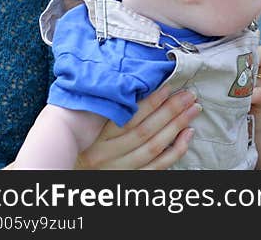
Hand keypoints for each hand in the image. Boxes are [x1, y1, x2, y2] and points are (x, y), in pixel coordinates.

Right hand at [75, 86, 200, 169]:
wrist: (66, 172)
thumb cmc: (79, 145)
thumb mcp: (85, 126)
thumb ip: (103, 108)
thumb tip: (128, 81)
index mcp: (95, 138)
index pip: (129, 118)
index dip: (151, 102)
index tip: (169, 87)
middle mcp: (106, 155)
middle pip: (145, 131)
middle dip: (171, 110)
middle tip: (189, 94)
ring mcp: (120, 169)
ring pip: (155, 147)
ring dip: (178, 126)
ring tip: (193, 109)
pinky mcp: (131, 179)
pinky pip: (159, 166)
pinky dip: (177, 150)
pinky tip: (188, 134)